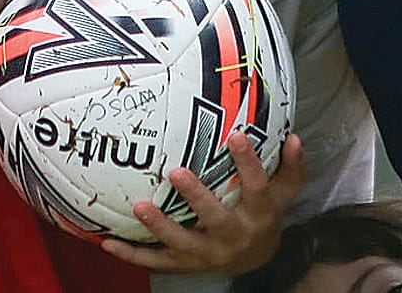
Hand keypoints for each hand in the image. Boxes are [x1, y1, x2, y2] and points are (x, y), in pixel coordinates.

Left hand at [102, 132, 304, 273]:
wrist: (255, 261)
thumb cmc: (263, 214)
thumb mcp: (283, 192)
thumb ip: (290, 166)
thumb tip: (294, 136)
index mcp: (259, 215)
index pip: (257, 188)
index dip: (248, 164)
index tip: (236, 135)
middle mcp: (234, 237)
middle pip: (216, 219)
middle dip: (197, 197)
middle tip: (176, 172)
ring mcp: (207, 254)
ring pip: (182, 244)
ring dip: (160, 227)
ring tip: (140, 206)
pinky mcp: (184, 265)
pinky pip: (155, 261)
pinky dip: (130, 254)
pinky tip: (107, 240)